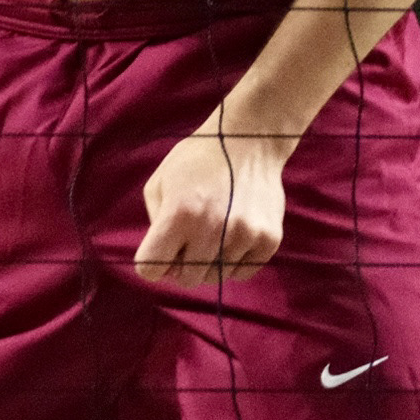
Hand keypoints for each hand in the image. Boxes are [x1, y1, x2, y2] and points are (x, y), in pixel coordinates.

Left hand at [133, 116, 289, 287]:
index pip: (150, 269)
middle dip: (182, 263)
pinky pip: (242, 273)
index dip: (152, 260)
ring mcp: (244, 236)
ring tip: (215, 230)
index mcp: (178, 214)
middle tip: (191, 238)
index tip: (161, 248)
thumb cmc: (198, 160)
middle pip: (185, 279)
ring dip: (210, 261)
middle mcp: (211, 229)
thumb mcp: (160, 181)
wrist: (248, 140)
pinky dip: (235, 261)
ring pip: (215, 278)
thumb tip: (165, 261)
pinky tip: (234, 234)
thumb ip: (154, 224)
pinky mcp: (268, 239)